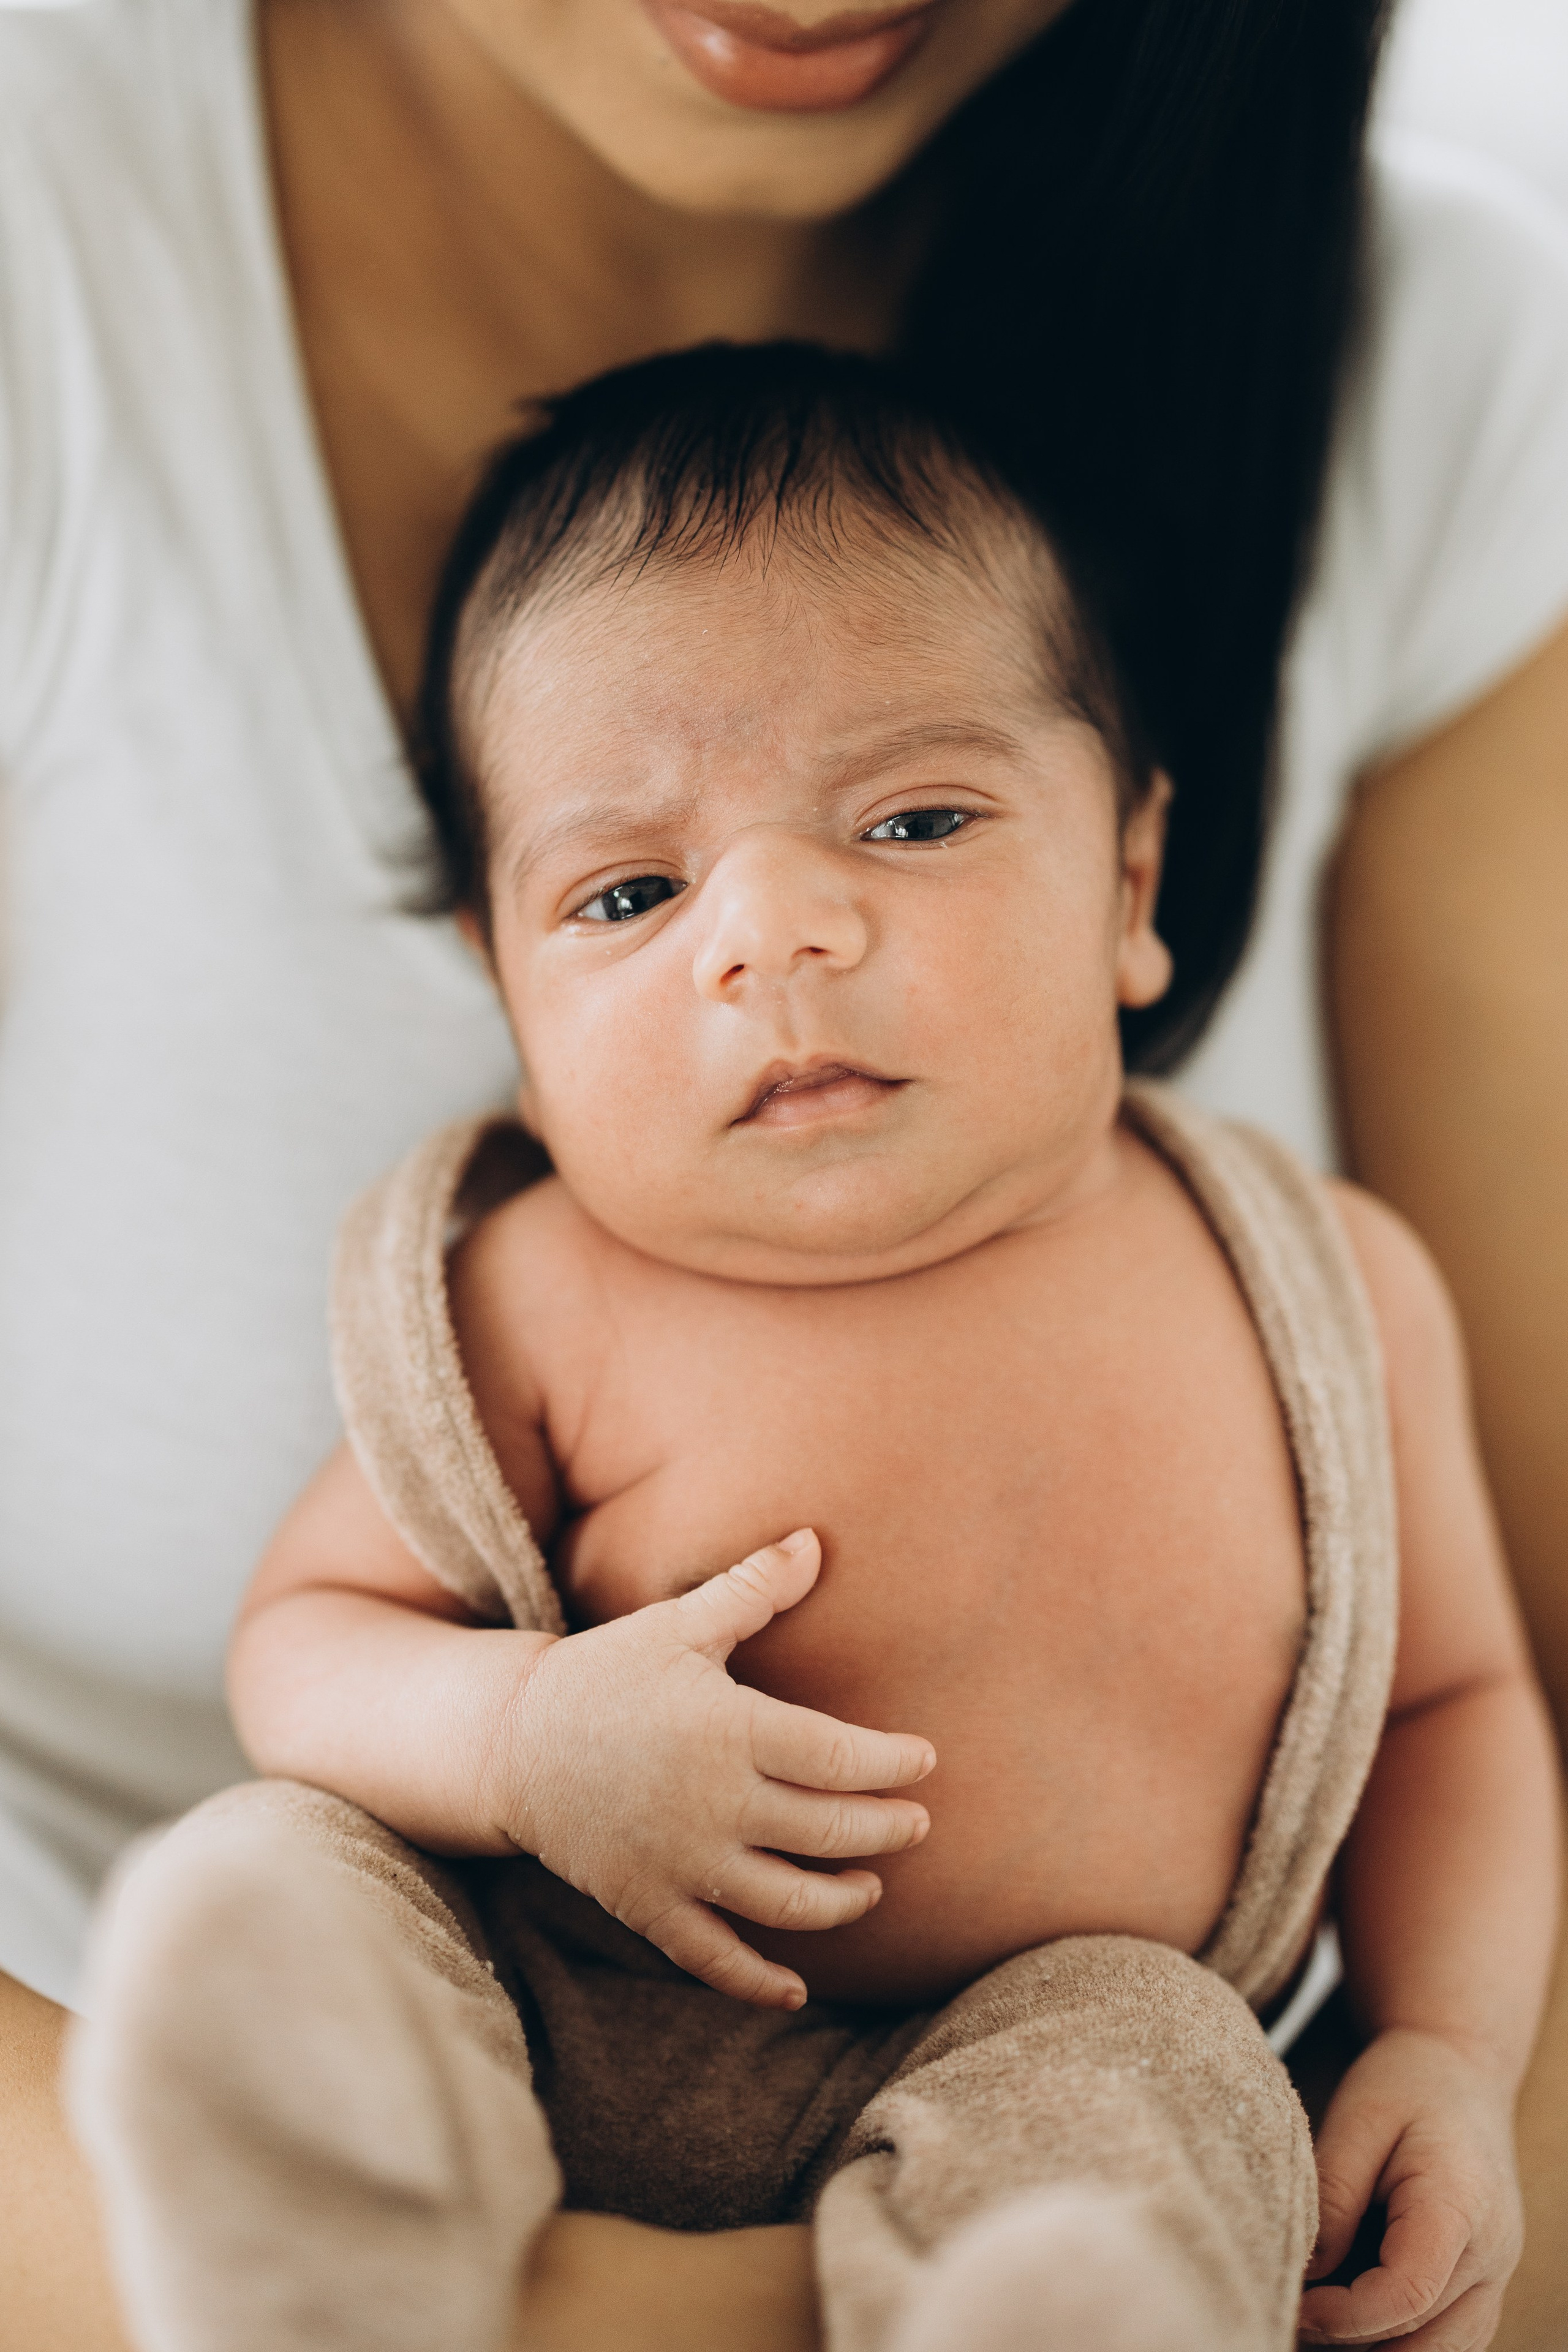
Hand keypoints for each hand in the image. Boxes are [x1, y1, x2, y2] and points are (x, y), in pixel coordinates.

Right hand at [482, 1530, 934, 2009]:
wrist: (510, 1740)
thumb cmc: (606, 1673)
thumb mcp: (677, 1623)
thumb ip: (752, 1588)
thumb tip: (816, 1541)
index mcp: (729, 1731)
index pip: (838, 1757)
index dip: (891, 1764)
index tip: (926, 1763)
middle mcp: (714, 1805)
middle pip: (829, 1831)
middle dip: (885, 1830)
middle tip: (916, 1824)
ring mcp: (682, 1864)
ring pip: (787, 1902)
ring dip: (842, 1902)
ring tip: (871, 1888)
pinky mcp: (648, 1905)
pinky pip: (713, 1959)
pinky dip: (758, 1982)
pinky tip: (796, 1989)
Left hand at [1299, 2028, 1521, 2348]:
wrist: (1460, 2069)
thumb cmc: (1405, 2085)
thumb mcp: (1357, 2117)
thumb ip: (1334, 2196)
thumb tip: (1306, 2274)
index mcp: (1462, 2205)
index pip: (1408, 2292)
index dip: (1346, 2315)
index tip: (1294, 2303)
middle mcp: (1492, 2255)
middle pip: (1426, 2340)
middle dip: (1354, 2342)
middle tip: (1292, 2312)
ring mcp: (1494, 2277)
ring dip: (1376, 2347)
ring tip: (1317, 2309)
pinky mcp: (1481, 2285)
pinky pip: (1445, 2340)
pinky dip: (1397, 2339)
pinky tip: (1348, 2308)